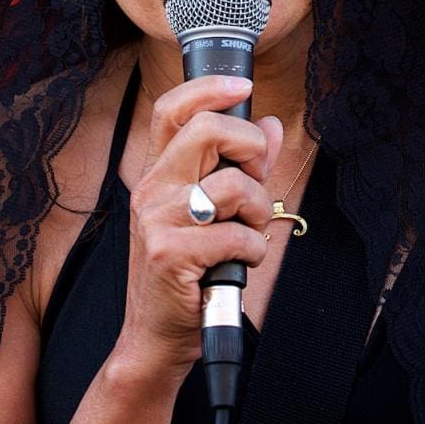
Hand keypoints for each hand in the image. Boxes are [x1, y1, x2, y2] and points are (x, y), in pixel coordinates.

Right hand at [114, 75, 280, 380]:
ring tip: (249, 233)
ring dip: (258, 211)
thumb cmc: (187, 275)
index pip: (171, 109)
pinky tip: (239, 264)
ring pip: (232, 185)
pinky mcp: (169, 253)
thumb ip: (241, 168)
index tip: (243, 85)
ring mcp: (157, 220)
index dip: (208, 87)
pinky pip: (237, 235)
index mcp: (158, 175)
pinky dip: (253, 251)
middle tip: (257, 176)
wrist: (155, 338)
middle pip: (207, 130)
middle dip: (250, 146)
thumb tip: (273, 125)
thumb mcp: (212, 215)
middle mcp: (151, 190)